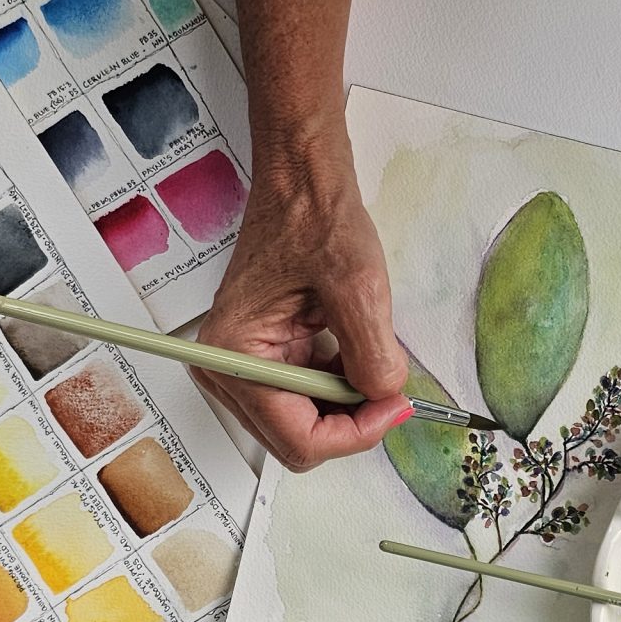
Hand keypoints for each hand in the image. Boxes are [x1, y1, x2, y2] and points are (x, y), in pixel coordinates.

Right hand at [195, 118, 409, 469]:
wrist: (302, 181)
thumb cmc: (313, 216)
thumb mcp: (358, 286)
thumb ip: (373, 355)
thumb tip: (386, 398)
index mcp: (234, 355)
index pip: (298, 439)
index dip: (355, 433)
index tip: (393, 407)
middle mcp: (227, 367)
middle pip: (298, 439)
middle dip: (350, 422)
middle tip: (390, 390)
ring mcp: (242, 366)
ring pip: (304, 423)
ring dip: (345, 402)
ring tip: (368, 355)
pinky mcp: (261, 358)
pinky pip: (305, 397)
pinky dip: (337, 385)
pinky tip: (350, 350)